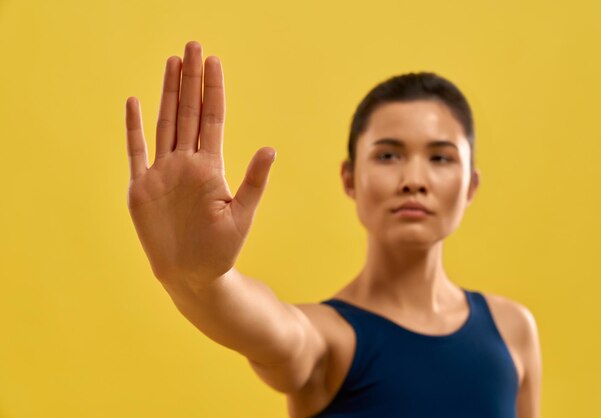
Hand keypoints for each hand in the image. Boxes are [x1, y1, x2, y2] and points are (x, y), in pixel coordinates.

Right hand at [125, 41, 275, 288]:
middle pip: (188, 113)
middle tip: (194, 46)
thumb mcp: (241, 214)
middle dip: (191, 80)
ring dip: (168, 94)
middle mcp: (185, 164)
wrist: (192, 275)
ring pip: (165, 123)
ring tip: (173, 64)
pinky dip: (134, 128)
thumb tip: (270, 148)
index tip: (214, 62)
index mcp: (210, 168)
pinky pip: (136, 152)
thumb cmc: (221, 250)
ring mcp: (162, 173)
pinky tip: (136, 102)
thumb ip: (253, 181)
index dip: (213, 90)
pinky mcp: (141, 189)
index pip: (212, 119)